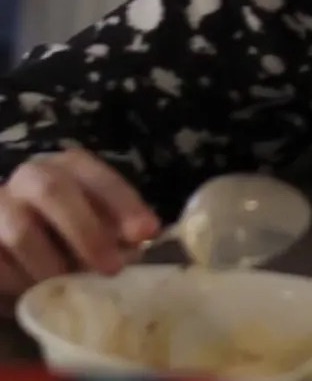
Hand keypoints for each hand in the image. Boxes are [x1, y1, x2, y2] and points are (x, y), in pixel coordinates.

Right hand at [0, 149, 157, 299]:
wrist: (7, 245)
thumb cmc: (63, 234)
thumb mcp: (94, 224)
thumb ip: (114, 231)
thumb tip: (135, 247)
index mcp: (67, 167)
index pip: (98, 177)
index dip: (124, 203)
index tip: (147, 233)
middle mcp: (28, 178)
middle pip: (53, 191)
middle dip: (87, 232)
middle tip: (111, 268)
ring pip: (21, 232)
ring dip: (51, 266)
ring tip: (67, 288)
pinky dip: (18, 283)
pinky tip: (32, 294)